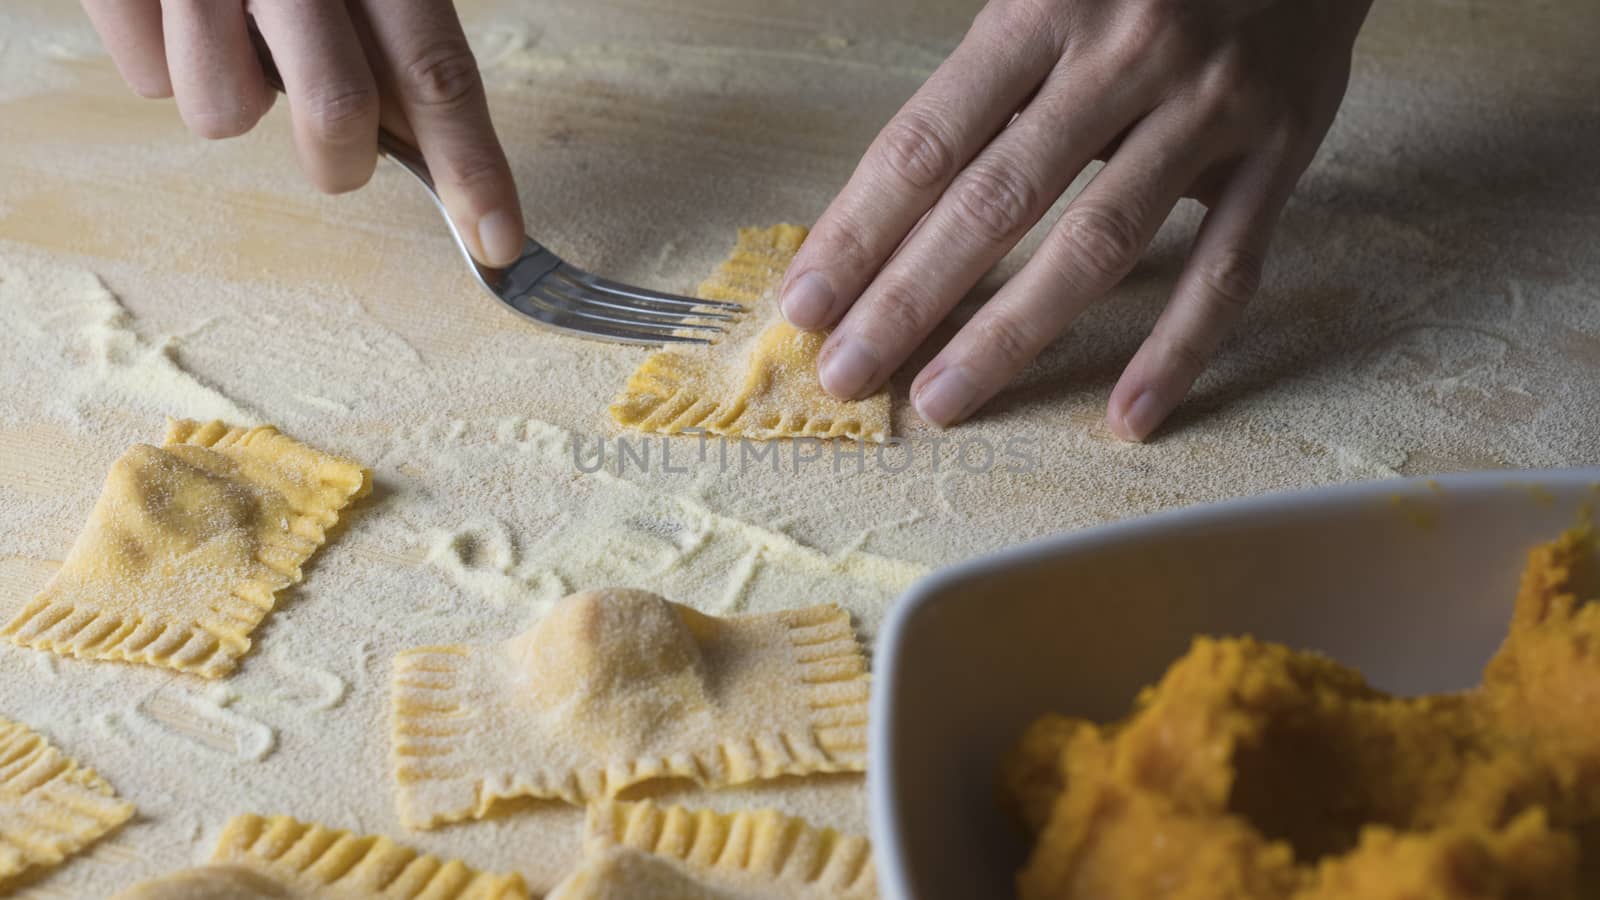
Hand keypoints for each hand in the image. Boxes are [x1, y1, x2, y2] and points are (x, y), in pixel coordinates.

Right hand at [82, 0, 524, 266]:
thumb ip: (393, 40)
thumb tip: (430, 147)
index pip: (437, 72)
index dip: (472, 166)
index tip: (496, 240)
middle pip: (337, 112)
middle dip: (340, 160)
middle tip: (334, 145)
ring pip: (224, 115)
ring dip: (235, 93)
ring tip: (232, 27)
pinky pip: (148, 78)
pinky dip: (164, 56)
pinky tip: (175, 7)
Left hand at [779, 0, 1371, 439]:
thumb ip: (987, 85)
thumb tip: (891, 208)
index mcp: (1042, 6)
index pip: (928, 143)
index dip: (860, 231)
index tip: (808, 305)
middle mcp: (1122, 54)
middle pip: (995, 201)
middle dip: (909, 299)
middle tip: (848, 373)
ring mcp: (1208, 105)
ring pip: (1098, 243)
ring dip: (1012, 334)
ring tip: (943, 401)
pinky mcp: (1282, 147)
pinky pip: (1227, 267)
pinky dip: (1177, 349)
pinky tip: (1128, 416)